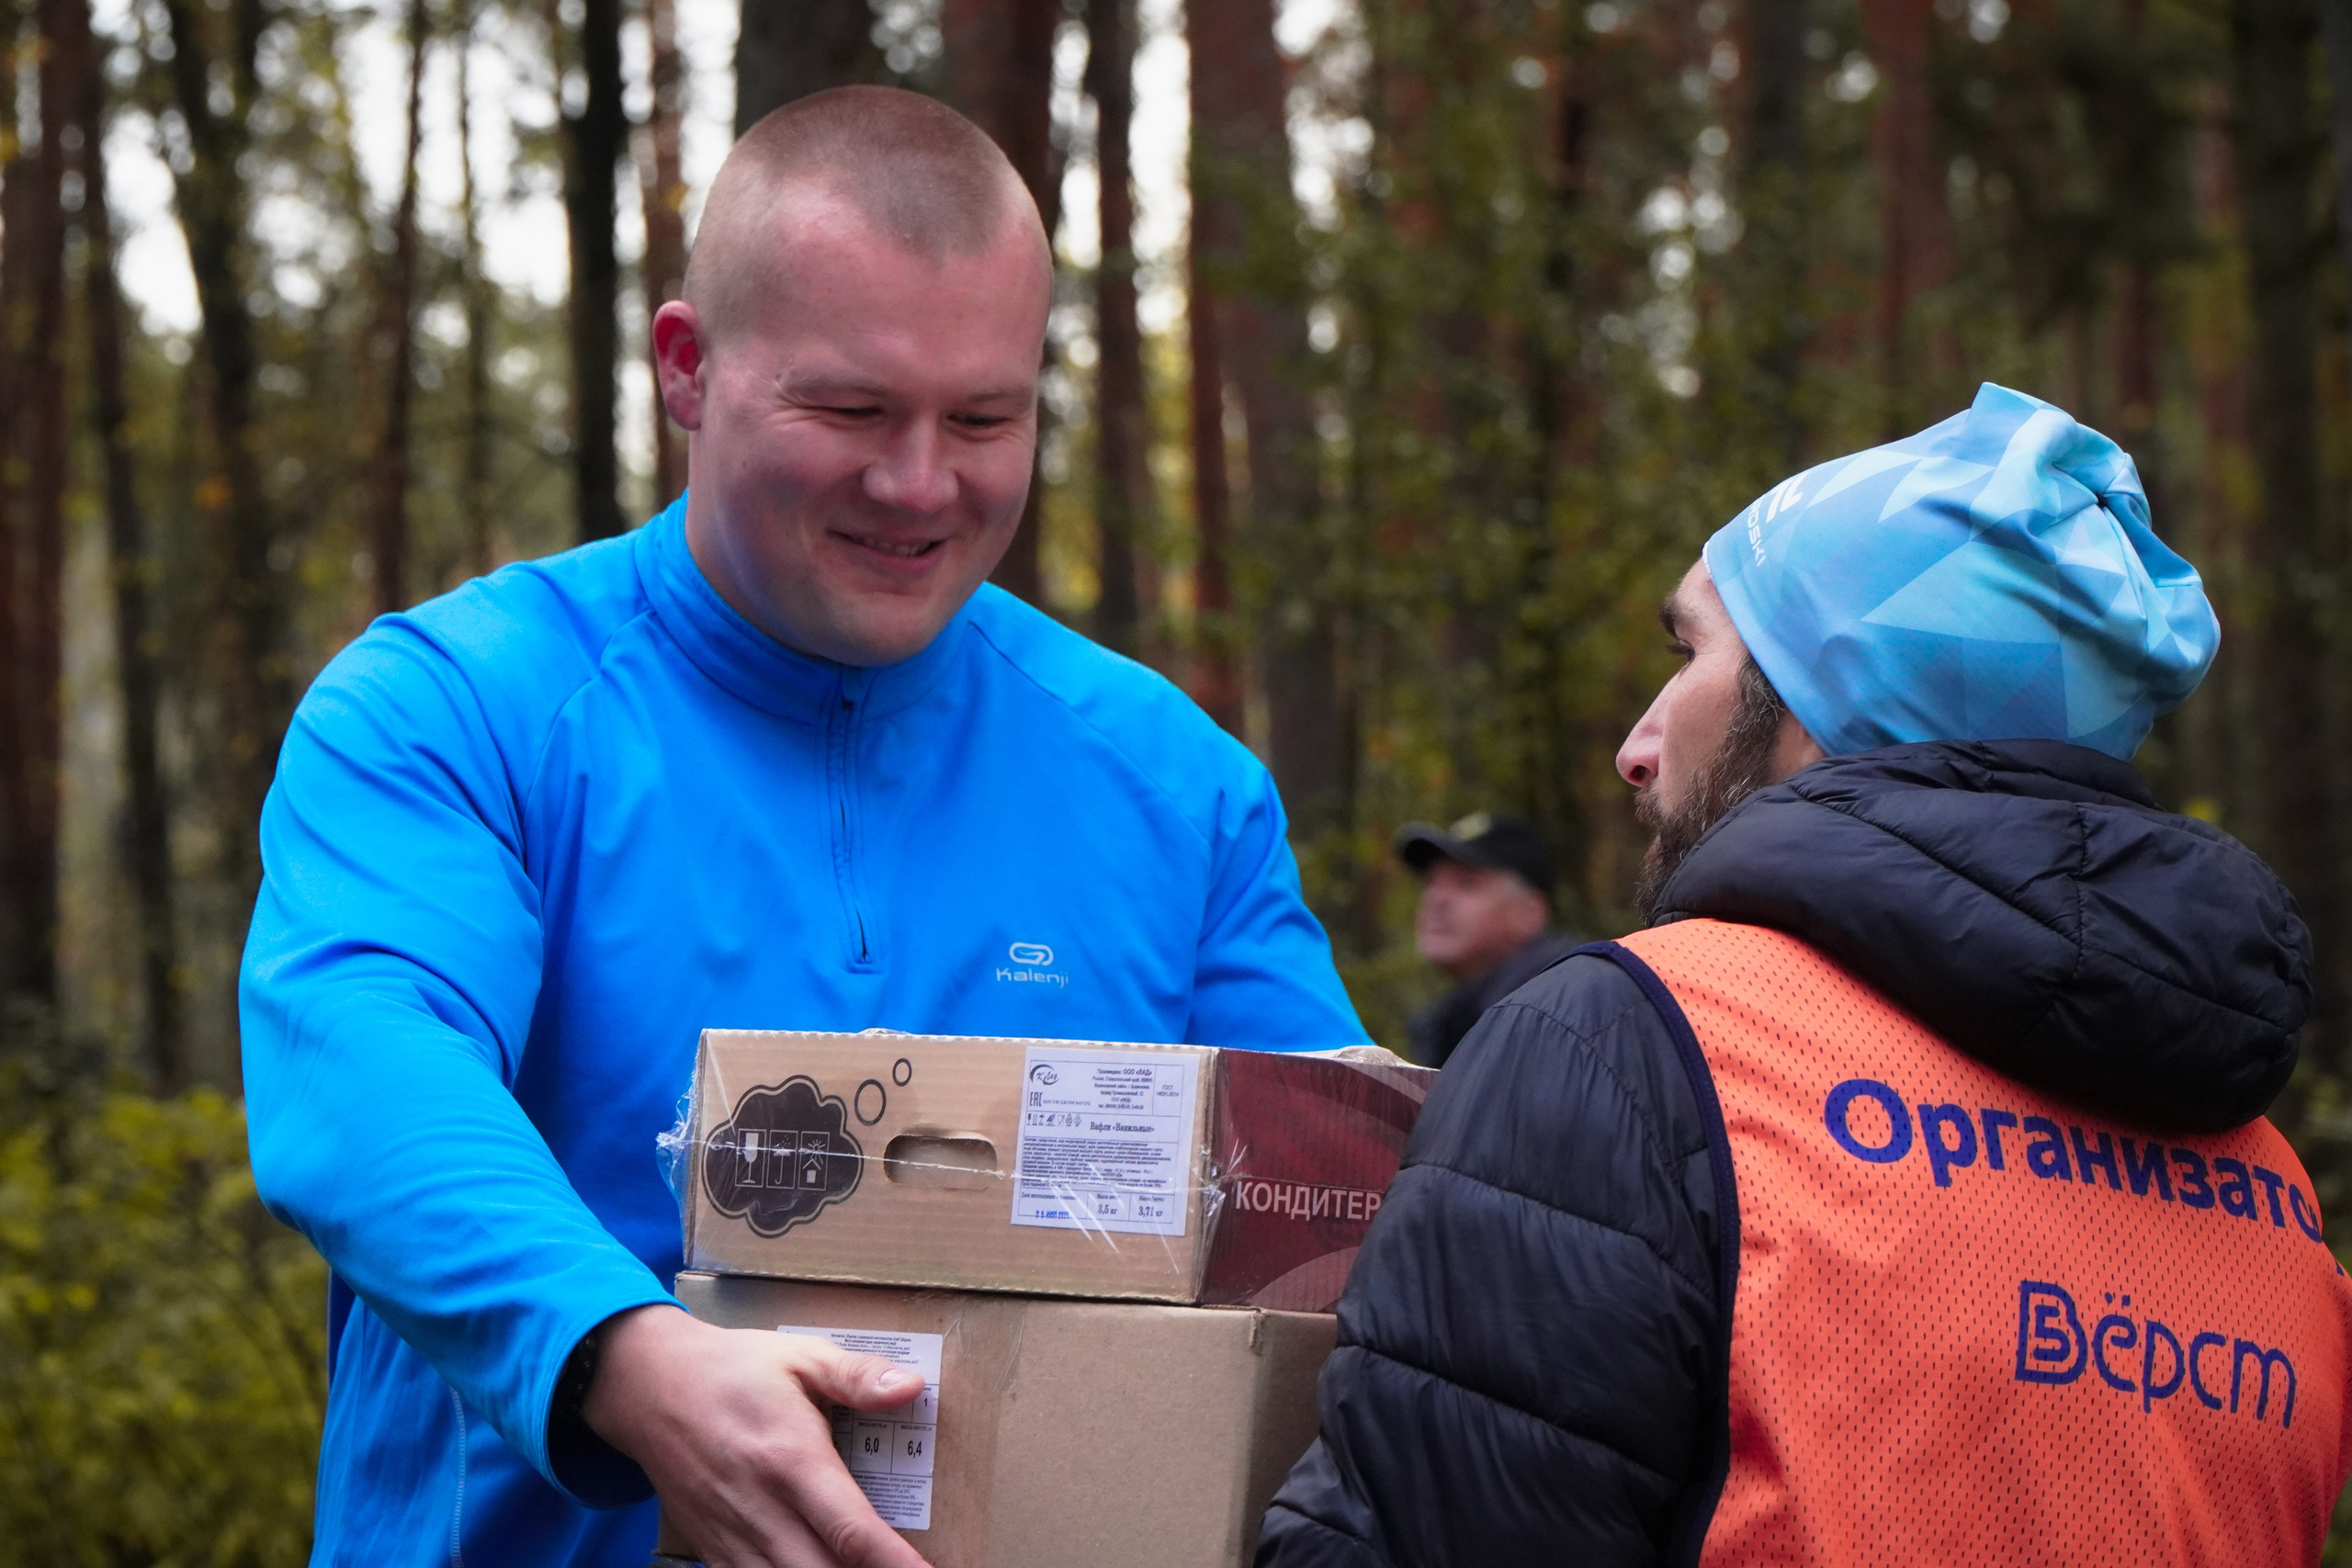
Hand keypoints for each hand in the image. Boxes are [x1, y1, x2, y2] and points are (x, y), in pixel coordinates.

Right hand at [584, 1303, 932, 1567]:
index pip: (852, 1531)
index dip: (896, 1564)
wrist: (646, 1386)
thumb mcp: (801, 1357)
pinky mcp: (711, 1549)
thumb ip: (857, 1375)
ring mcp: (732, 1536)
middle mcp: (761, 1508)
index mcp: (791, 1459)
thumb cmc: (731, 1370)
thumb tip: (911, 1387)